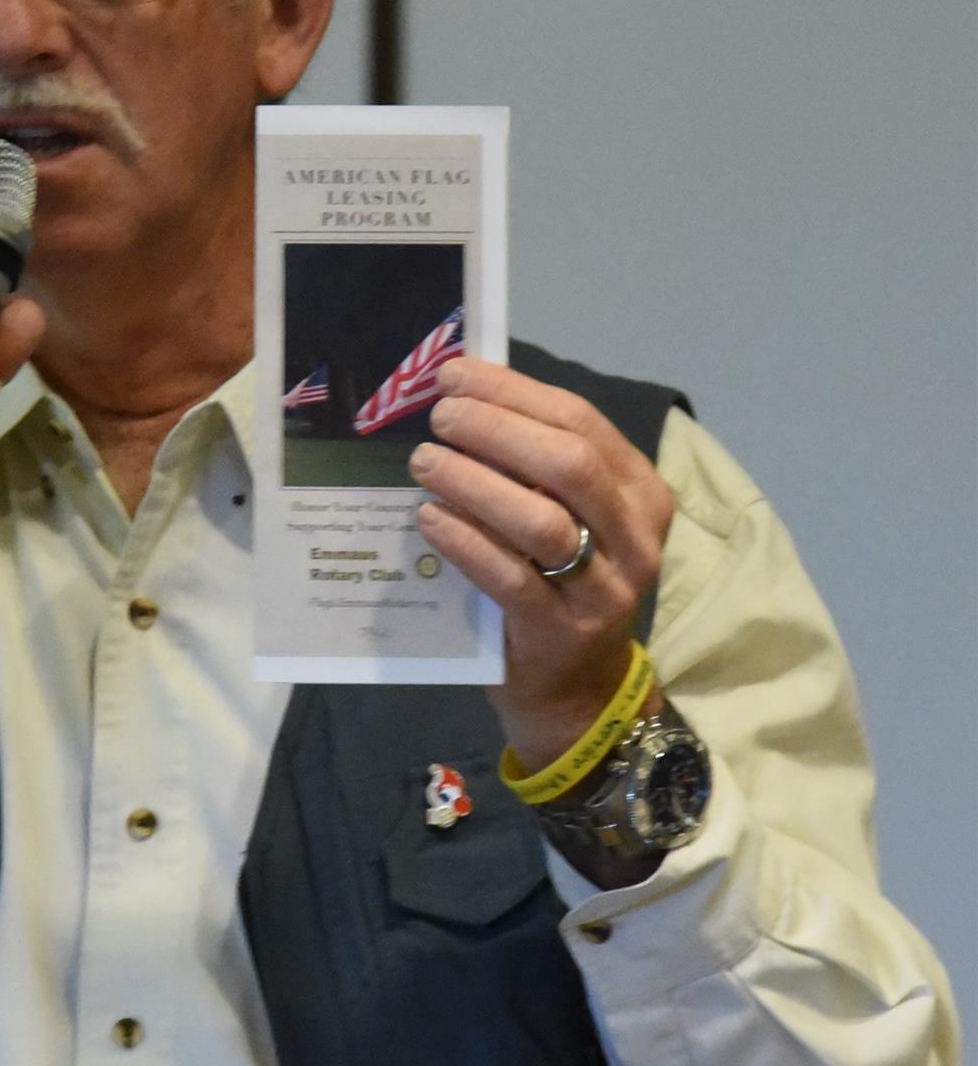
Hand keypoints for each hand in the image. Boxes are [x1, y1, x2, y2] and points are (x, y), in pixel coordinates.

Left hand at [409, 358, 674, 772]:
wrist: (577, 689)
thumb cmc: (562, 580)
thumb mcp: (568, 515)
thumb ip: (532, 462)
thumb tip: (462, 392)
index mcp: (642, 493)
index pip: (581, 422)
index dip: (514, 392)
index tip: (455, 375)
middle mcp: (636, 539)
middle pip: (569, 464)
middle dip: (497, 429)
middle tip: (439, 419)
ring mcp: (604, 591)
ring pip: (541, 521)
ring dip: (474, 481)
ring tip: (424, 462)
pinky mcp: (560, 633)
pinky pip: (509, 578)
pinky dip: (464, 540)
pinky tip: (428, 518)